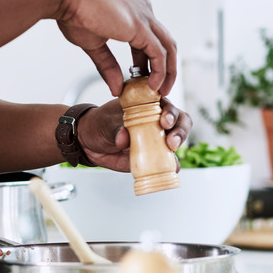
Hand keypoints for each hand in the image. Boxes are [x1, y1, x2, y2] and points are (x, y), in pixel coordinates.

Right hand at [54, 0, 176, 96]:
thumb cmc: (73, 11)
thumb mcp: (94, 44)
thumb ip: (108, 66)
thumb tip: (116, 88)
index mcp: (133, 10)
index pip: (150, 39)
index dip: (149, 62)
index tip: (144, 80)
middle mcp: (143, 10)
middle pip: (165, 43)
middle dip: (165, 68)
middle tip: (158, 89)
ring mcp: (144, 17)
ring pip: (168, 47)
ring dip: (167, 72)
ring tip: (160, 91)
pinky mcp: (141, 27)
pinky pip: (159, 53)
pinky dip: (160, 71)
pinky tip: (153, 85)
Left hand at [76, 98, 191, 172]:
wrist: (91, 141)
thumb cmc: (102, 123)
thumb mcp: (106, 122)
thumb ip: (116, 128)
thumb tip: (124, 139)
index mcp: (149, 104)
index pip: (167, 105)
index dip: (170, 112)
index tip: (164, 121)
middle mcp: (158, 120)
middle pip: (181, 122)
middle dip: (179, 131)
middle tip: (170, 141)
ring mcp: (158, 139)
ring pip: (177, 141)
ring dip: (178, 147)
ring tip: (170, 151)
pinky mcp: (154, 156)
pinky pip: (168, 162)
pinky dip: (172, 165)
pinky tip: (170, 168)